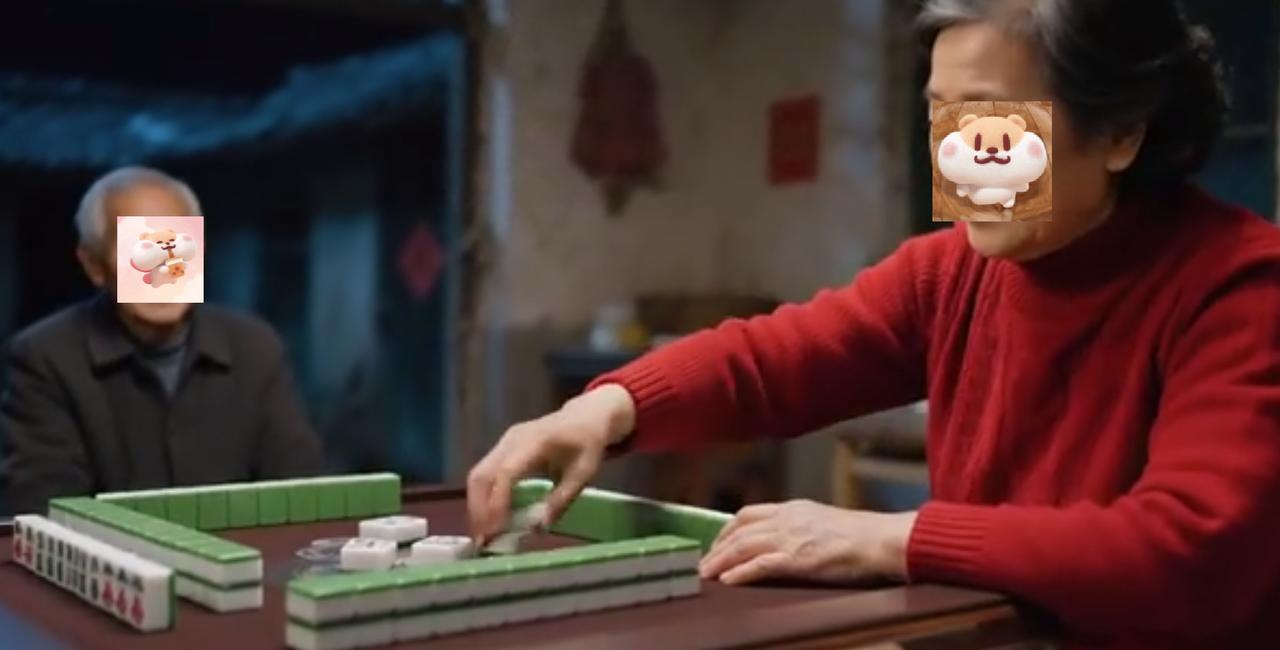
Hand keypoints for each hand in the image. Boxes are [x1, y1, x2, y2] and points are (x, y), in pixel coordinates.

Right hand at [466, 384, 635, 542]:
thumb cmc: (587, 445)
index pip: (507, 472)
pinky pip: (485, 473)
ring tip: (485, 534)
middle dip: (478, 509)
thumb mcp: (584, 473)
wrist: (585, 417)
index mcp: (536, 442)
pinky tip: (491, 518)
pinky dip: (483, 497)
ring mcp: (504, 441)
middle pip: (482, 474)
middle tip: (483, 540)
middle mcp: (513, 439)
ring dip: (477, 506)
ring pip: (478, 475)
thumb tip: (539, 527)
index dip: (498, 501)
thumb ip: (562, 499)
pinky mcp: (501, 448)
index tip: (495, 529)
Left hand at [698, 499, 916, 585]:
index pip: (747, 514)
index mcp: (791, 509)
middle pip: (739, 530)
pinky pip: (760, 564)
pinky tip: (728, 580)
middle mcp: (785, 519)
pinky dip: (741, 572)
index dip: (726, 529)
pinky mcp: (797, 558)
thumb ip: (798, 526)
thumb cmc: (858, 535)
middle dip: (717, 547)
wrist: (879, 539)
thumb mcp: (820, 520)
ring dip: (720, 560)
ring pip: (743, 546)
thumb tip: (782, 537)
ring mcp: (790, 538)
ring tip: (706, 573)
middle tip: (703, 563)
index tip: (716, 543)